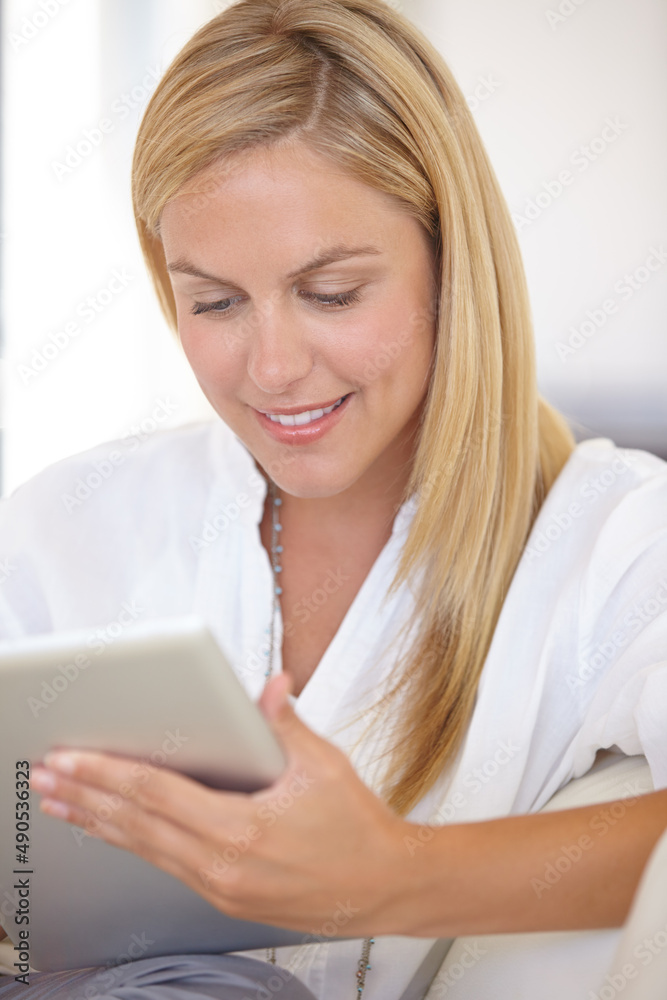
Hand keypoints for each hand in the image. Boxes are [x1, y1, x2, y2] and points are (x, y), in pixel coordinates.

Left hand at [30, 674, 412, 936]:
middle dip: (85, 798)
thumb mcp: (324, 766)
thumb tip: (271, 686)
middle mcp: (222, 865)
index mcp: (242, 829)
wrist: (382, 887)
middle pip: (137, 825)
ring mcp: (220, 888)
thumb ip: (286, 723)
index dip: (107, 773)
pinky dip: (134, 844)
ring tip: (62, 805)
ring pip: (145, 850)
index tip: (70, 760)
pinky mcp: (226, 899)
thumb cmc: (357, 828)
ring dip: (99, 824)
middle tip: (45, 778)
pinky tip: (116, 831)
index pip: (156, 794)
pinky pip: (166, 866)